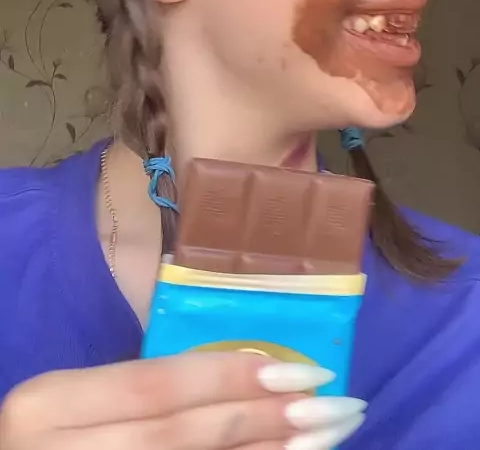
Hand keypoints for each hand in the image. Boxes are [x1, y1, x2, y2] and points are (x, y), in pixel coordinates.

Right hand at [0, 352, 365, 449]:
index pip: (153, 386)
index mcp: (46, 406)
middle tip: (336, 405)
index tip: (297, 369)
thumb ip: (143, 391)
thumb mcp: (80, 404)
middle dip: (262, 420)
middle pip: (179, 437)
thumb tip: (254, 371)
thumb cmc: (56, 436)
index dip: (228, 376)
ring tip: (328, 437)